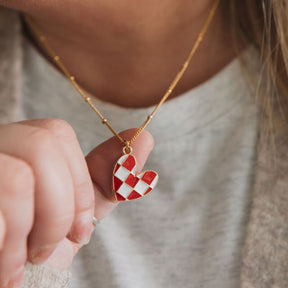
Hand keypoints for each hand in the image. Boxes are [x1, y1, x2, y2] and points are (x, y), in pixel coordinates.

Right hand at [0, 119, 153, 287]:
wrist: (9, 276)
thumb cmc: (42, 242)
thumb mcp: (79, 210)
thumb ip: (110, 177)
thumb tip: (144, 137)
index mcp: (23, 145)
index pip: (57, 133)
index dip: (77, 182)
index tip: (81, 228)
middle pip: (42, 145)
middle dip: (60, 206)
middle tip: (49, 246)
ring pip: (19, 177)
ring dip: (36, 230)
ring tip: (23, 259)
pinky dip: (7, 246)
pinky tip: (4, 267)